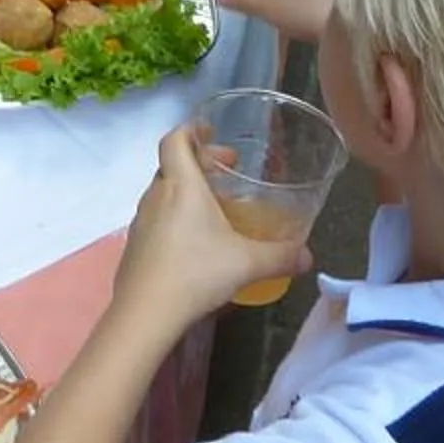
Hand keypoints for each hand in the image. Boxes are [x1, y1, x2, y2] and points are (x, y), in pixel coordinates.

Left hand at [113, 123, 311, 336]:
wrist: (146, 312)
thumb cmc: (197, 272)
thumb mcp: (247, 264)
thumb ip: (281, 256)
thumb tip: (308, 257)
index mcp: (181, 185)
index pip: (175, 139)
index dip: (190, 130)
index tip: (210, 132)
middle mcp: (156, 195)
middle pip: (171, 165)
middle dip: (197, 163)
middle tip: (225, 174)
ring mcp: (141, 221)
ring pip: (162, 193)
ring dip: (184, 193)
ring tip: (212, 211)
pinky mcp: (134, 246)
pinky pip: (155, 220)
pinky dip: (173, 219)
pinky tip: (193, 245)